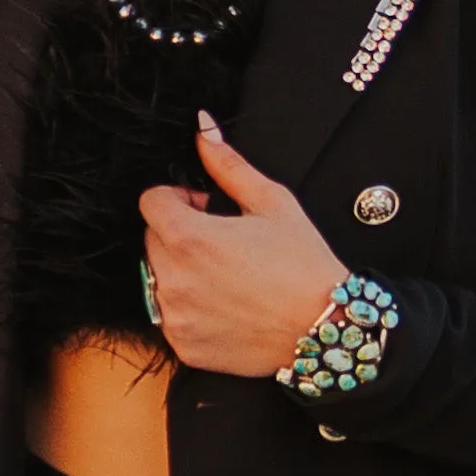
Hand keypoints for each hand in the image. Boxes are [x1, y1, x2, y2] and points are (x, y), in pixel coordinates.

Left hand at [139, 110, 348, 376]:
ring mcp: (175, 317)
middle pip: (152, 239)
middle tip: (222, 242)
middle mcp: (173, 280)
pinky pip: (169, 316)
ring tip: (226, 275)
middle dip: (179, 233)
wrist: (325, 327)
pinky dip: (189, 308)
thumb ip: (228, 165)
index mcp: (189, 238)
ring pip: (157, 279)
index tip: (206, 209)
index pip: (151, 201)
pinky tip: (226, 304)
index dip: (178, 198)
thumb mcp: (272, 202)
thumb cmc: (303, 263)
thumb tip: (203, 129)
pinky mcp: (183, 345)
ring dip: (181, 270)